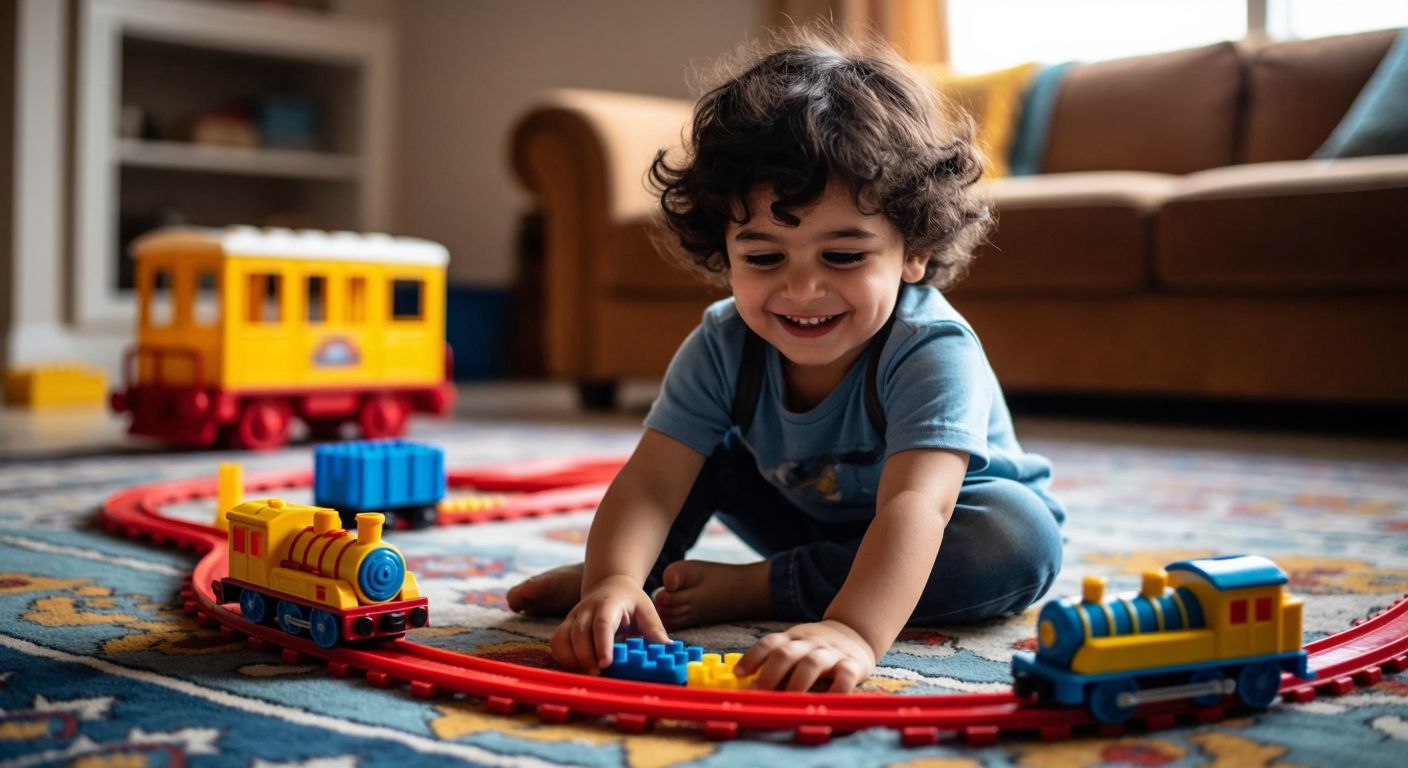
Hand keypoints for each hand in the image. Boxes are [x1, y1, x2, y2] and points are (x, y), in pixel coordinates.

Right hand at [550, 575, 668, 672]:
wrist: (610, 584)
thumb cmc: (630, 600)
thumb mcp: (646, 609)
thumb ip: (655, 629)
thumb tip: (668, 649)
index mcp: (609, 603)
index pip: (603, 623)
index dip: (602, 643)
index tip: (606, 663)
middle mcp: (586, 609)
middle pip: (579, 633)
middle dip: (585, 656)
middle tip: (598, 674)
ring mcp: (573, 617)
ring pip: (562, 638)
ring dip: (571, 659)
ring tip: (588, 674)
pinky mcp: (565, 626)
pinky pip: (556, 643)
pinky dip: (562, 658)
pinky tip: (576, 669)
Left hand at [733, 619, 876, 691]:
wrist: (855, 631)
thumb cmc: (817, 647)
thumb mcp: (796, 646)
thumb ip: (777, 662)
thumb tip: (749, 684)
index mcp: (793, 638)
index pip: (769, 643)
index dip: (752, 657)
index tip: (739, 674)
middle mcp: (810, 643)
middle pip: (786, 653)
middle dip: (770, 673)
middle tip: (758, 693)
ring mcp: (831, 652)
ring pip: (812, 663)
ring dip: (796, 683)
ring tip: (788, 701)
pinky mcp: (853, 664)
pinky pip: (845, 677)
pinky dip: (836, 690)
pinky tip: (825, 703)